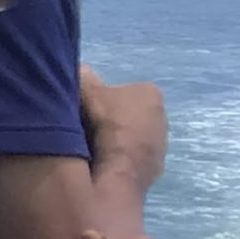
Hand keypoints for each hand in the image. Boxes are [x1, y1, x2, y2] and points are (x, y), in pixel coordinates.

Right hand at [78, 67, 167, 190]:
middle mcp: (162, 116)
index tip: (85, 109)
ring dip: (114, 142)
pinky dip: (118, 161)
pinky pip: (132, 160)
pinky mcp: (155, 169)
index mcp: (150, 93)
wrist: (117, 167)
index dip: (101, 99)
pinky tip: (102, 165)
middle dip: (110, 120)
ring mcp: (161, 144)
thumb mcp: (85, 91)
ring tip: (91, 150)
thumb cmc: (106, 123)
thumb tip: (76, 70)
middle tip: (85, 129)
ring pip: (131, 138)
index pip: (122, 91)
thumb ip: (81, 77)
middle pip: (128, 115)